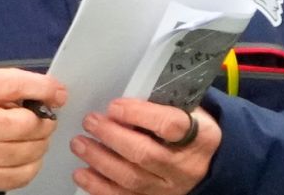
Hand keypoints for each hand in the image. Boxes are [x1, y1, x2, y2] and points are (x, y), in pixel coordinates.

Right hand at [0, 67, 66, 191]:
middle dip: (44, 120)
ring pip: (28, 150)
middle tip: (44, 119)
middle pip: (26, 123)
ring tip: (36, 136)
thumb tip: (53, 95)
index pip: (13, 85)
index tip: (58, 93)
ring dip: (41, 142)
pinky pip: (21, 174)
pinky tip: (27, 154)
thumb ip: (10, 85)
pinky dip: (32, 163)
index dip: (43, 88)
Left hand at [71, 98, 220, 194]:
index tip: (114, 106)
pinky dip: (99, 186)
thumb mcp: (187, 111)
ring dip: (99, 160)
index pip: (170, 125)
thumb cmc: (188, 129)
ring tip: (79, 144)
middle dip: (111, 136)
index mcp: (200, 136)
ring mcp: (169, 188)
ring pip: (131, 178)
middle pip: (145, 154)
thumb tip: (120, 97)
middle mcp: (186, 167)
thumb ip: (160, 104)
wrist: (205, 164)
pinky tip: (82, 173)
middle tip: (90, 122)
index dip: (138, 114)